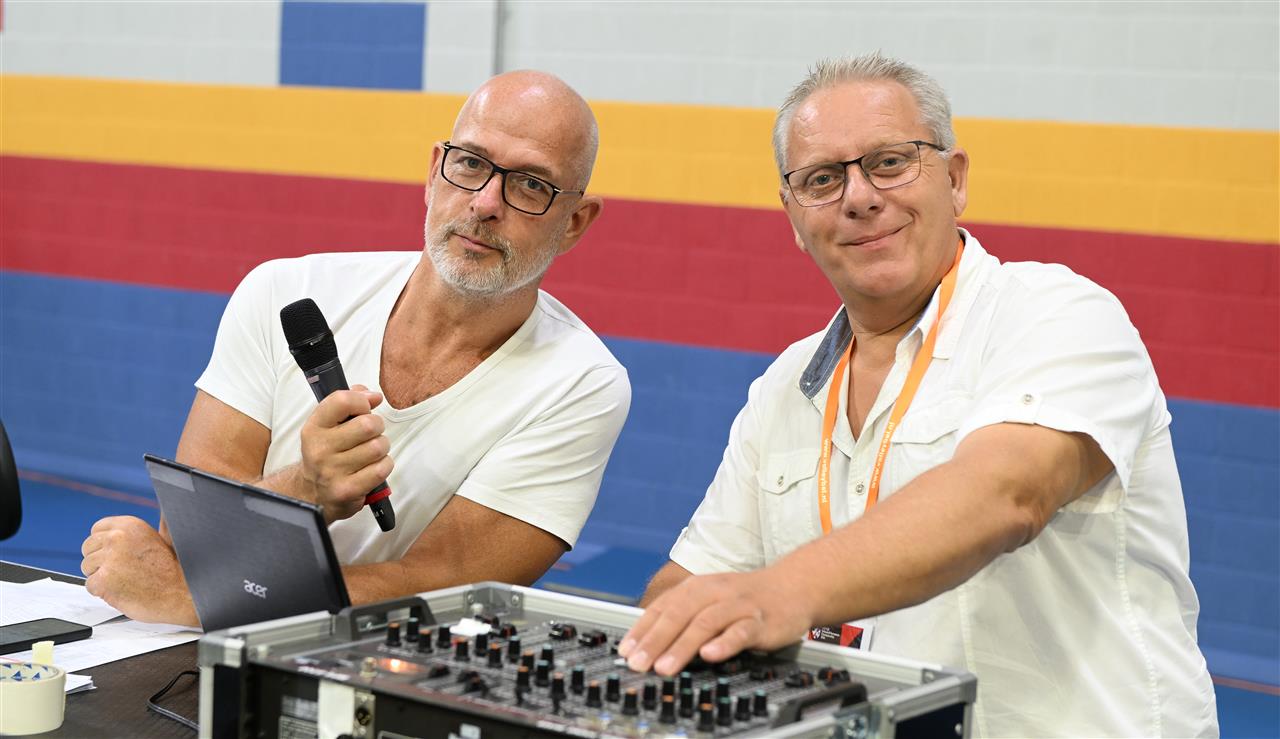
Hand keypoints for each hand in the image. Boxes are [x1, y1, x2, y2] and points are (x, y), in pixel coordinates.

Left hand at [80, 516, 198, 626]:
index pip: (97, 529)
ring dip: (101, 577)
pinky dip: (102, 592)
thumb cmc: (172, 572)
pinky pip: (90, 585)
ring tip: (125, 580)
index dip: (104, 544)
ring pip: (87, 567)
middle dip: (100, 560)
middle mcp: (118, 537)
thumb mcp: (163, 539)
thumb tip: (162, 511)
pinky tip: (121, 590)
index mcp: (130, 525)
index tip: (117, 554)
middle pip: (88, 547)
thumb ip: (143, 529)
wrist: (179, 595)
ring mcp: (109, 559)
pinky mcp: (103, 580)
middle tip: (123, 570)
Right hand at [299, 384, 393, 522]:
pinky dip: (384, 465)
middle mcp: (320, 449)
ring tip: (371, 451)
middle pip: (368, 425)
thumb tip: (372, 396)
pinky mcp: (348, 490)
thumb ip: (348, 403)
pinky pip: (382, 468)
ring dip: (382, 447)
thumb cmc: (327, 454)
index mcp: (314, 428)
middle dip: (377, 426)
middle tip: (372, 433)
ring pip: (378, 447)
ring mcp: (333, 471)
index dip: (362, 401)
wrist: (312, 494)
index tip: (366, 406)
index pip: (342, 401)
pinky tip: (373, 467)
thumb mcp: (328, 425)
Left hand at [617, 568, 815, 674]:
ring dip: (682, 645)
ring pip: (706, 623)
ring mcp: (738, 606)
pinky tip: (710, 655)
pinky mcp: (761, 621)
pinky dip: (725, 643)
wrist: (792, 586)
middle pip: (679, 614)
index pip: (663, 607)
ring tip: (665, 667)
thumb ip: (682, 617)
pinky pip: (741, 632)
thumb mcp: (709, 600)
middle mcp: (715, 593)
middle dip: (655, 640)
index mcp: (697, 588)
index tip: (625, 651)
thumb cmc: (744, 599)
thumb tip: (647, 642)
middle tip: (638, 663)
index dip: (642, 629)